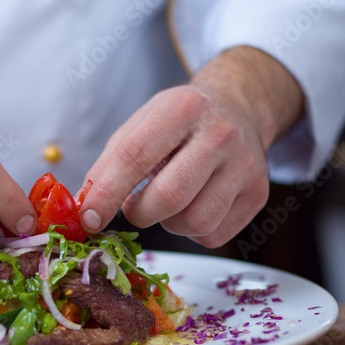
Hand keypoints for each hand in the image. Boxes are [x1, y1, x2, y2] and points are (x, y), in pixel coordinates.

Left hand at [78, 46, 302, 246]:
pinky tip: (193, 206)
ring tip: (168, 202)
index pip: (135, 157)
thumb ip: (110, 164)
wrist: (238, 109)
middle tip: (133, 207)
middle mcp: (220, 134)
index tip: (89, 218)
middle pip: (170, 196)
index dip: (107, 193)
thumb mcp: (141, 125)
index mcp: (182, 108)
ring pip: (195, 222)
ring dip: (168, 223)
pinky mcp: (258, 195)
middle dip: (140, 213)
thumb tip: (86, 209)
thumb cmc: (180, 121)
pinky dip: (193, 231)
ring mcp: (245, 166)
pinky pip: (214, 235)